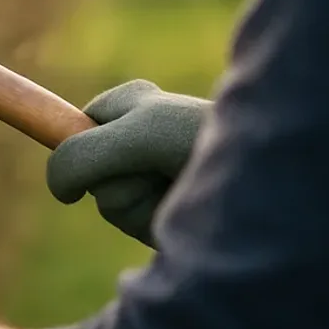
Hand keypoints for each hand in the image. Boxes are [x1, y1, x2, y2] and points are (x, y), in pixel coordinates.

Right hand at [47, 80, 209, 247]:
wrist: (271, 182)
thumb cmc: (207, 142)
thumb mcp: (138, 134)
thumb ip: (80, 155)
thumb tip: (57, 187)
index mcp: (133, 104)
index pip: (78, 126)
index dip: (79, 145)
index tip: (85, 150)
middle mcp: (138, 139)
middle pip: (87, 169)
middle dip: (116, 178)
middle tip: (159, 167)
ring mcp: (151, 177)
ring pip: (108, 202)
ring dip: (140, 202)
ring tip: (180, 186)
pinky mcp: (164, 212)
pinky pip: (132, 224)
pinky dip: (155, 222)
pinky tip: (186, 209)